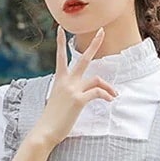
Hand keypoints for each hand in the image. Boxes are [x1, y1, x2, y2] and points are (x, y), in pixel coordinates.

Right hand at [32, 26, 118, 147]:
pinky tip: (110, 100)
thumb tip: (78, 94)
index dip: (60, 42)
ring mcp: (72, 89)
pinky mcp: (78, 100)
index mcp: (59, 80)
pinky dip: (106, 96)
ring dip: (109, 86)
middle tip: (102, 31)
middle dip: (94, 44)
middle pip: (83, 59)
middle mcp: (66, 81)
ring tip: (115, 94)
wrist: (45, 131)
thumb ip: (67, 92)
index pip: (60, 57)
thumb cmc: (51, 119)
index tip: (60, 29)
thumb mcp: (58, 100)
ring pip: (97, 79)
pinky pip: (98, 93)